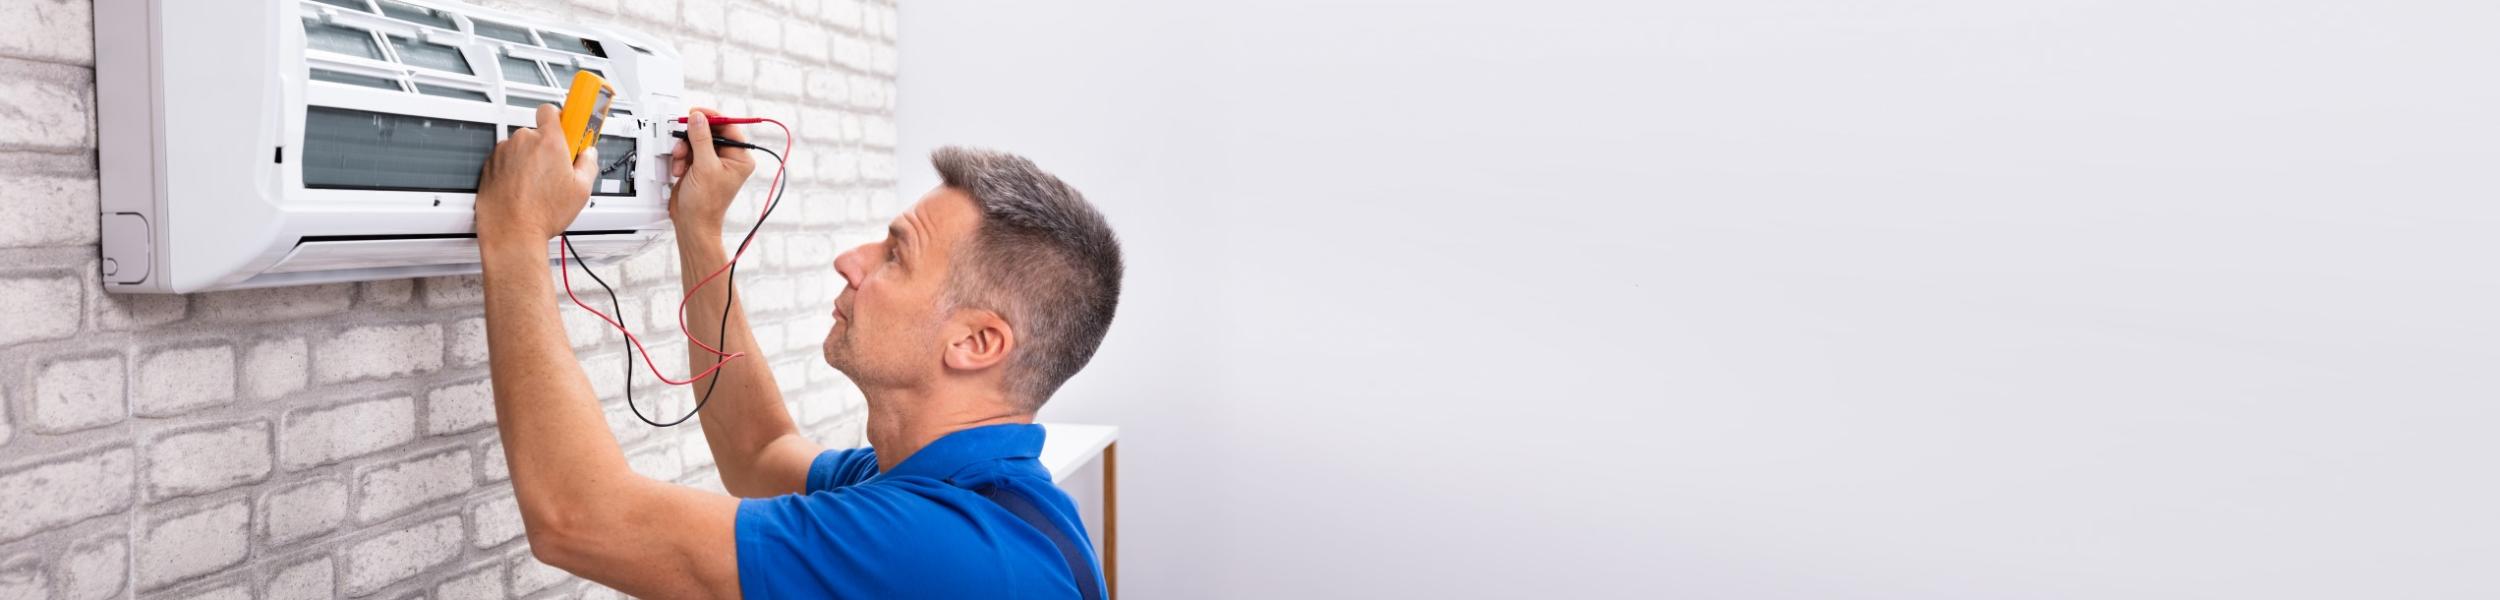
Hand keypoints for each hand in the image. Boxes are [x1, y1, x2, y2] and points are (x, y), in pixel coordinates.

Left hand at [477, 104, 598, 248]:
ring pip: (519, 148)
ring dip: (527, 160)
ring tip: (536, 184)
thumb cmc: (541, 213)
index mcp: (548, 141)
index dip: (560, 118)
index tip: (568, 126)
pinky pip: (504, 160)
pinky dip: (512, 170)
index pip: (551, 110)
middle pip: (536, 133)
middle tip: (554, 168)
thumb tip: (588, 155)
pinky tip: (522, 189)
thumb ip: (588, 164)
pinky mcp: (489, 165)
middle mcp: (523, 141)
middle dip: (545, 147)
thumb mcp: (581, 191)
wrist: (512, 232)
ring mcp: (503, 152)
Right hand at [667, 108, 757, 232]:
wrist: (692, 222)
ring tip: (681, 162)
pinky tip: (680, 170)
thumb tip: (698, 118)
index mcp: (740, 158)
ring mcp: (713, 162)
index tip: (697, 112)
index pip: (729, 127)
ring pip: (696, 141)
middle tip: (683, 141)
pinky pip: (689, 151)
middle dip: (693, 138)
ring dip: (685, 149)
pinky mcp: (699, 166)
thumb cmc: (705, 204)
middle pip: (710, 132)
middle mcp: (729, 159)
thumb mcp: (704, 166)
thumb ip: (701, 139)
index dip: (713, 118)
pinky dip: (681, 158)